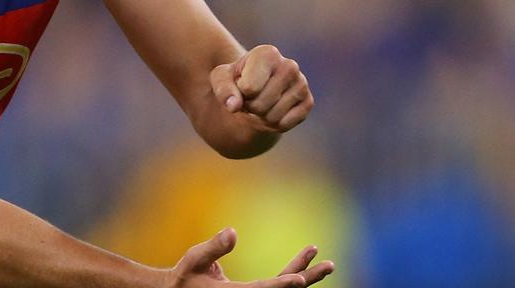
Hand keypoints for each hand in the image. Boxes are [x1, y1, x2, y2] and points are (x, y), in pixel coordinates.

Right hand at [165, 228, 334, 286]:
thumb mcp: (193, 260)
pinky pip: (276, 284)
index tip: (300, 279)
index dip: (282, 285)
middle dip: (307, 278)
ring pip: (283, 287)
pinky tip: (303, 263)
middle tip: (329, 266)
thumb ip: (213, 248)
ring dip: (304, 274)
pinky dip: (290, 273)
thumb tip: (233, 231)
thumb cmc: (185, 277)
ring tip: (326, 263)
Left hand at [210, 45, 312, 132]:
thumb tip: (233, 105)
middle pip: (260, 105)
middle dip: (250, 108)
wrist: (255, 92)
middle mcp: (289, 65)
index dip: (240, 93)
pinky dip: (274, 124)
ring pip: (273, 117)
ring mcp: (301, 83)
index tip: (241, 86)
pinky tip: (273, 111)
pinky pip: (285, 124)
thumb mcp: (221, 80)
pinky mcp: (308, 102)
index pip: (249, 88)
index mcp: (267, 53)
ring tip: (261, 104)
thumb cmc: (237, 81)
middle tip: (251, 99)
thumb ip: (223, 90)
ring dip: (261, 117)